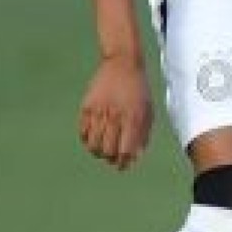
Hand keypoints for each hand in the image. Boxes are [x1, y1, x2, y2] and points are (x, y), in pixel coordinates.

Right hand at [78, 55, 151, 170]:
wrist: (122, 65)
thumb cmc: (139, 91)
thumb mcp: (148, 111)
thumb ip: (143, 135)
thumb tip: (135, 158)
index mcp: (134, 119)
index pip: (126, 150)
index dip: (124, 162)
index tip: (123, 166)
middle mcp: (116, 117)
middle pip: (107, 151)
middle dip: (110, 159)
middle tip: (112, 159)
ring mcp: (99, 112)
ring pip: (93, 145)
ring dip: (98, 152)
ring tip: (103, 150)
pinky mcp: (86, 107)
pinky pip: (83, 133)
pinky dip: (87, 141)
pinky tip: (94, 139)